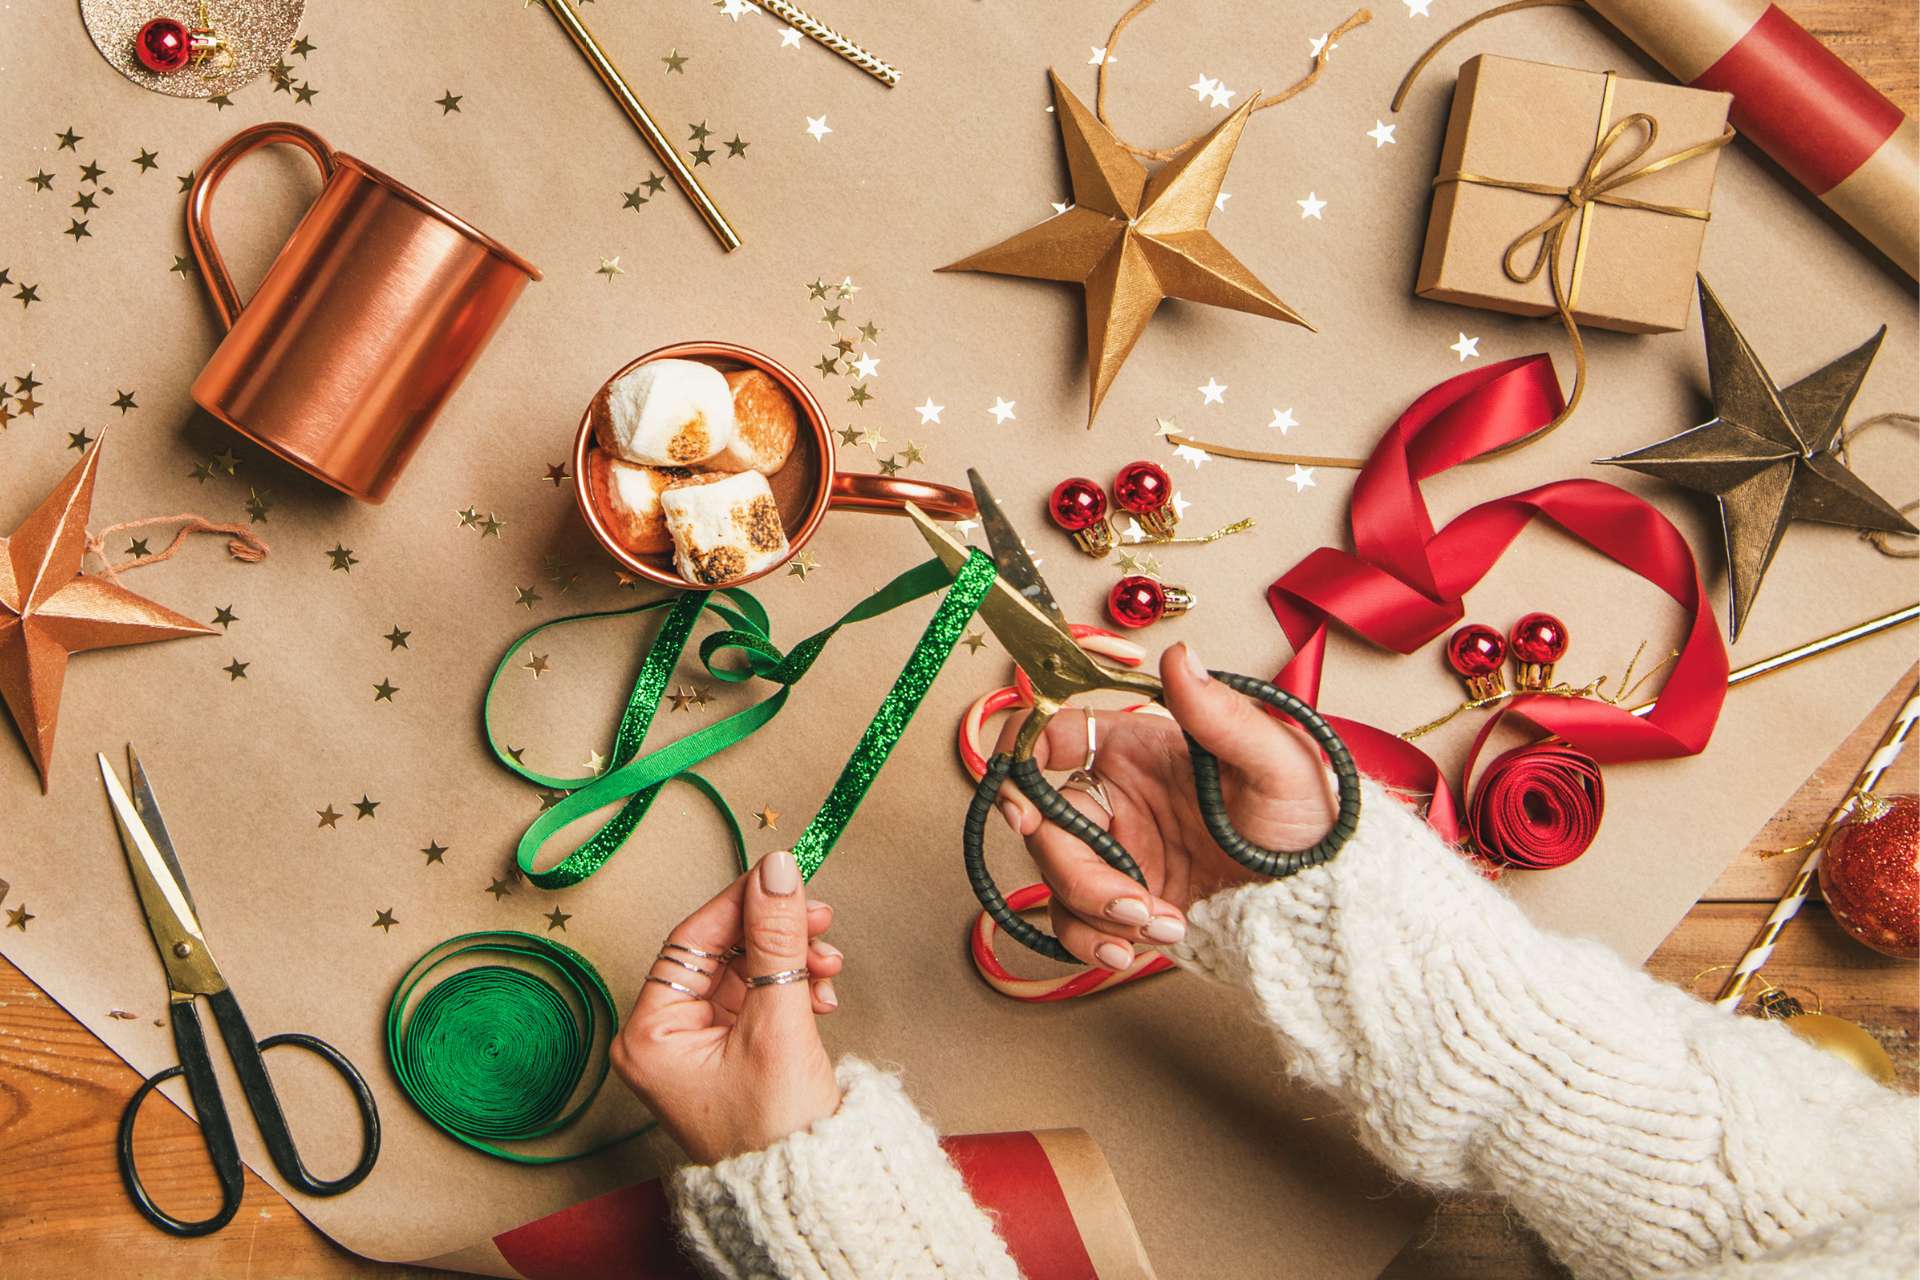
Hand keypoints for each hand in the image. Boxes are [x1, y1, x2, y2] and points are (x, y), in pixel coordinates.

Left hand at [611, 851, 844, 1163]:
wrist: (814, 1193)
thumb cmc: (779, 1133)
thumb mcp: (778, 1023)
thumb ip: (776, 940)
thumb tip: (776, 871)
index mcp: (650, 1035)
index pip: (692, 940)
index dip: (741, 904)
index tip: (783, 878)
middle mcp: (664, 1038)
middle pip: (720, 952)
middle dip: (774, 935)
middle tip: (818, 918)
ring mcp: (698, 1046)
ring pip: (745, 971)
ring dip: (790, 960)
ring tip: (828, 966)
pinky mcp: (731, 1053)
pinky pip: (758, 996)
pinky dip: (791, 987)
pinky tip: (820, 994)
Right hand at [996, 642, 1336, 970]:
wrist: (1326, 903)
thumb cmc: (1308, 823)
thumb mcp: (1277, 765)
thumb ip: (1221, 714)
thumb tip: (1180, 657)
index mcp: (1139, 750)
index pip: (1054, 735)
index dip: (1020, 758)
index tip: (1025, 802)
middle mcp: (1118, 798)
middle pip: (1047, 824)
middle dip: (1078, 871)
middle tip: (1130, 899)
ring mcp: (1118, 854)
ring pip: (1057, 880)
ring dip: (1096, 912)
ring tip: (1159, 925)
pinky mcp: (1125, 904)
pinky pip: (1077, 924)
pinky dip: (1095, 943)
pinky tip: (1135, 948)